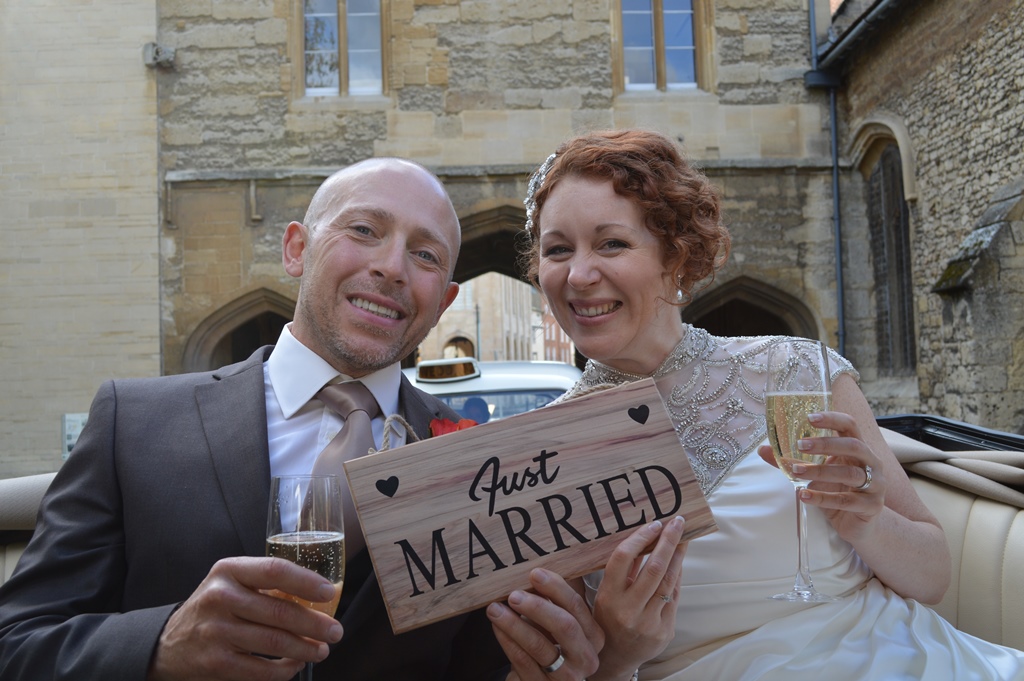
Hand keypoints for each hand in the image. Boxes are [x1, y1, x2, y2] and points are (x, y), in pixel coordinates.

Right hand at [148, 556, 343, 680]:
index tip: (328, 592)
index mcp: (229, 571)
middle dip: (315, 624)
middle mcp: (221, 598)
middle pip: (280, 611)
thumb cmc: (214, 608)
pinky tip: (295, 664)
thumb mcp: (231, 583)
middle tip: (335, 631)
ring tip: (321, 650)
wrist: (168, 643)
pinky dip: (285, 669)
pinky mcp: (216, 662)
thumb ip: (265, 583)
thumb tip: (319, 594)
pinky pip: (261, 669)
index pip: (274, 570)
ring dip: (306, 649)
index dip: (306, 581)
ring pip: (275, 642)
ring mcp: (217, 632)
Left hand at [487, 568, 603, 680]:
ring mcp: (566, 677)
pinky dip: (507, 641)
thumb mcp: (559, 622)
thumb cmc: (551, 643)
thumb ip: (556, 599)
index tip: (534, 574)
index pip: (577, 607)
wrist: (545, 679)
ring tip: (495, 609)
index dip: (556, 588)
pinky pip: (523, 662)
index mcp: (594, 636)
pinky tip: (496, 628)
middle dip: (538, 608)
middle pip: (565, 627)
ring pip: (540, 646)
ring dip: (514, 625)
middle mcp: (586, 658)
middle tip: (514, 595)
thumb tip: (540, 565)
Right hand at [588, 517, 685, 680]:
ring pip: (668, 582)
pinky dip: (677, 577)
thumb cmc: (608, 619)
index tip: (654, 524)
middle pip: (654, 568)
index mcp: (608, 597)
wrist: (616, 657)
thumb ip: (623, 571)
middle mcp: (627, 610)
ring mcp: (648, 622)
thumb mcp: (605, 595)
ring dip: (678, 556)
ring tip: (683, 538)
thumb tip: (643, 537)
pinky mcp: (664, 631)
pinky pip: (674, 597)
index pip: (623, 559)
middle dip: (668, 541)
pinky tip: (679, 562)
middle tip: (677, 522)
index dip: (640, 538)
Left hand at [758, 410, 886, 541]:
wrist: (857, 525)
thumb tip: (762, 450)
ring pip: (851, 474)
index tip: (809, 418)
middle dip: (826, 444)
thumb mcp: (815, 474)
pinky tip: (804, 496)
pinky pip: (847, 500)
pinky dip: (823, 498)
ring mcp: (875, 485)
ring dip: (821, 471)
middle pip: (854, 446)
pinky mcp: (871, 506)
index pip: (849, 425)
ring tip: (796, 472)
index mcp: (857, 449)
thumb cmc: (837, 491)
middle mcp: (871, 463)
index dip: (832, 419)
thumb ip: (792, 461)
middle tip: (801, 445)